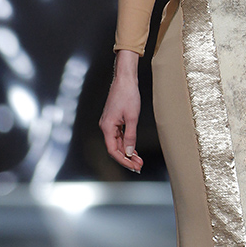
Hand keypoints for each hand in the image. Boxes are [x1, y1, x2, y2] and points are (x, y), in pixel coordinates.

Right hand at [99, 49, 142, 172]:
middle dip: (127, 159)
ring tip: (139, 160)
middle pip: (115, 148)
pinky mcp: (114, 120)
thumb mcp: (132, 118)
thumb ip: (130, 136)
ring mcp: (110, 124)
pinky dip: (126, 144)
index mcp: (107, 126)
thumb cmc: (127, 94)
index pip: (113, 150)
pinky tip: (133, 150)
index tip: (133, 166)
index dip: (123, 160)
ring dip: (127, 152)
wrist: (125, 79)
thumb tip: (129, 151)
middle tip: (139, 166)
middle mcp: (106, 126)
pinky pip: (119, 136)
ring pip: (117, 143)